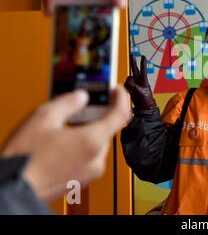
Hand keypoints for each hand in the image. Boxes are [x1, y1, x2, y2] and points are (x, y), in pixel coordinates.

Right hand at [1, 86, 130, 201]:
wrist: (13, 190)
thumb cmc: (26, 160)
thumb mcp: (43, 119)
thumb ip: (68, 103)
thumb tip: (81, 96)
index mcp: (92, 141)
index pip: (120, 114)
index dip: (121, 98)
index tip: (117, 90)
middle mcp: (96, 159)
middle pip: (107, 130)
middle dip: (97, 116)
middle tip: (83, 106)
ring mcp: (90, 173)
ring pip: (97, 144)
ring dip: (88, 132)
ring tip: (66, 126)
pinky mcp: (81, 181)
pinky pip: (89, 158)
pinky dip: (82, 147)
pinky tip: (63, 143)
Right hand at [124, 55, 157, 115]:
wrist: (144, 109)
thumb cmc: (147, 101)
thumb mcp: (142, 92)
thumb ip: (134, 86)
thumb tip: (127, 82)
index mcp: (144, 81)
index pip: (143, 70)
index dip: (143, 63)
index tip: (143, 56)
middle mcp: (138, 81)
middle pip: (135, 69)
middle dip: (133, 62)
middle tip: (132, 55)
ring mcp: (133, 85)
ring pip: (128, 79)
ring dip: (128, 83)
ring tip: (132, 90)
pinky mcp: (129, 89)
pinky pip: (125, 85)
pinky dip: (125, 87)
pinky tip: (129, 91)